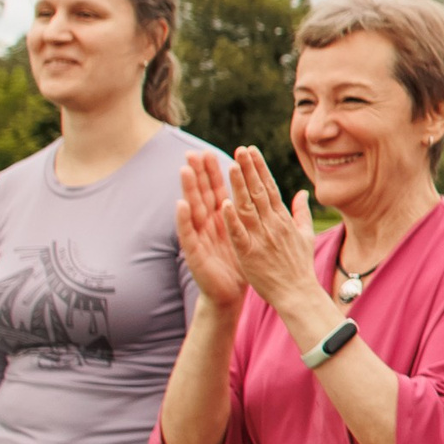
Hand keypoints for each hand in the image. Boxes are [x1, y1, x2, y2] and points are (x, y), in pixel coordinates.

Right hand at [177, 154, 249, 305]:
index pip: (221, 190)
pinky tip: (181, 205)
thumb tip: (263, 194)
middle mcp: (210, 224)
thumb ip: (254, 213)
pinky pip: (188, 234)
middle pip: (205, 194)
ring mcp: (200, 237)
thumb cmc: (241, 263)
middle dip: (201, 173)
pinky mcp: (194, 252)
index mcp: (225, 218)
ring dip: (189, 189)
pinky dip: (184, 219)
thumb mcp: (250, 234)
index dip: (219, 171)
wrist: (230, 293)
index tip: (217, 151)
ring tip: (185, 169)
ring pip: (194, 208)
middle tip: (196, 152)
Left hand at [221, 147, 323, 312]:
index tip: (250, 150)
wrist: (298, 294)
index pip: (269, 188)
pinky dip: (232, 218)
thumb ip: (301, 212)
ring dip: (239, 186)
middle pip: (259, 192)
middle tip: (239, 149)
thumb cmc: (300, 266)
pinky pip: (239, 233)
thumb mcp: (305, 235)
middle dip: (248, 169)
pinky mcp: (250, 254)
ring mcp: (261, 238)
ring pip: (248, 207)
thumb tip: (303, 192)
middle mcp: (273, 225)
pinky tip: (224, 203)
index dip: (259, 168)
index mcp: (283, 220)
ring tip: (230, 166)